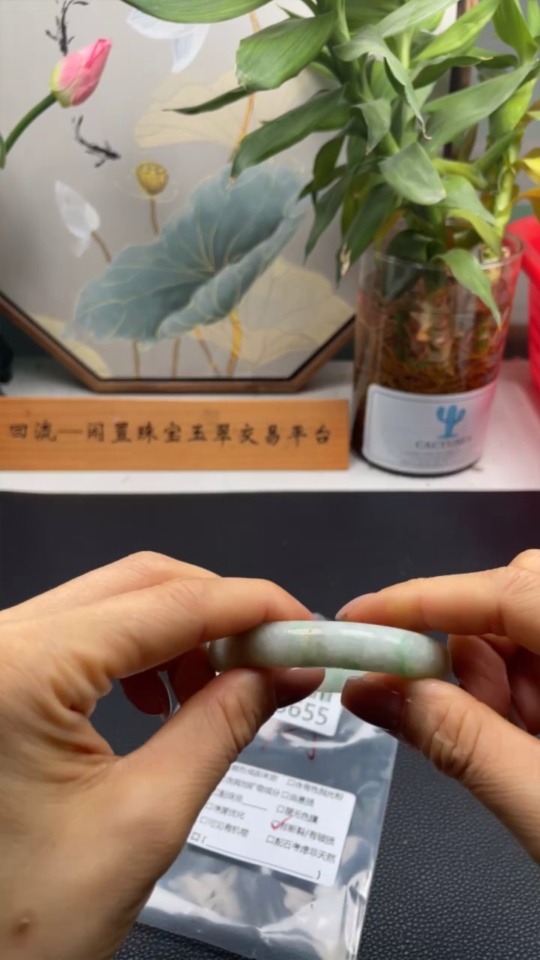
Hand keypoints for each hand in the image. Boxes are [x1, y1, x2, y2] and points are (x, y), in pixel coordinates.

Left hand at [0, 552, 320, 959]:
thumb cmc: (22, 920)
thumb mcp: (144, 820)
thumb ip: (221, 727)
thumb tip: (286, 670)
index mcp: (22, 669)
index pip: (166, 602)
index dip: (251, 606)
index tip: (306, 627)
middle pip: (137, 585)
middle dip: (219, 614)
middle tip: (278, 656)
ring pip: (111, 604)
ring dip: (181, 633)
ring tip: (223, 687)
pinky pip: (81, 635)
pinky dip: (139, 653)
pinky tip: (164, 697)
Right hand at [338, 549, 539, 861]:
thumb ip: (457, 741)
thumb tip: (366, 692)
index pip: (506, 589)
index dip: (423, 599)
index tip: (355, 620)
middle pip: (515, 594)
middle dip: (459, 644)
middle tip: (423, 698)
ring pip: (524, 630)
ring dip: (485, 678)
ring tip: (484, 737)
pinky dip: (509, 696)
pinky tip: (508, 737)